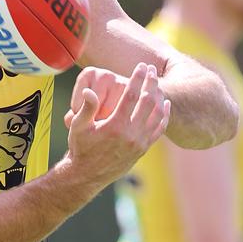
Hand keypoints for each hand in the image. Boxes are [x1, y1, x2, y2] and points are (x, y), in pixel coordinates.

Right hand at [64, 62, 170, 188]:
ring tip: (156, 84)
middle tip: (151, 69)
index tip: (140, 66)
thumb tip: (89, 90)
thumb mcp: (78, 126)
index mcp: (115, 126)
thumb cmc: (80, 147)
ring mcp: (139, 143)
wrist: (87, 175)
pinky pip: (159, 129)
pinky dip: (164, 116)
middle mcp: (130, 134)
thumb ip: (86, 107)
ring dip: (159, 96)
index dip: (136, 78)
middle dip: (150, 82)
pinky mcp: (143, 150)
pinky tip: (165, 104)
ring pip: (157, 114)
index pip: (131, 95)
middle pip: (148, 101)